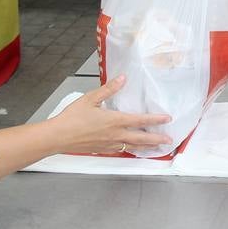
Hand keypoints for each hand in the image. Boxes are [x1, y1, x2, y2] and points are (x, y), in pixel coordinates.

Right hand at [43, 75, 171, 154]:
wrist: (58, 136)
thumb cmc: (72, 118)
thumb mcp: (90, 99)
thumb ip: (108, 89)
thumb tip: (122, 79)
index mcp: (114, 120)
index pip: (140, 120)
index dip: (156, 120)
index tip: (167, 119)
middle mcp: (115, 134)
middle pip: (141, 138)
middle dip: (157, 139)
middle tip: (169, 141)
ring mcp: (109, 144)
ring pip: (132, 146)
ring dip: (146, 147)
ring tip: (156, 148)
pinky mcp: (102, 149)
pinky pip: (120, 150)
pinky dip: (129, 149)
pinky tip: (131, 149)